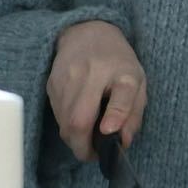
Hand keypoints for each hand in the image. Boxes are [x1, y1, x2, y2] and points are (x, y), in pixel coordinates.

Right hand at [47, 20, 146, 161]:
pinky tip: (77, 121)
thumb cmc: (117, 62)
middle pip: (79, 119)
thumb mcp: (137, 82)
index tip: (109, 131)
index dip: (116, 115)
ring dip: (74, 139)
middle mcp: (92, 73)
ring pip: (64, 122)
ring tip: (87, 140)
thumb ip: (133, 112)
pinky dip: (66, 125)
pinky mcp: (51, 84)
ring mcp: (67, 79)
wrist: (86, 33)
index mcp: (122, 71)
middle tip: (94, 154)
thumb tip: (122, 141)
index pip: (123, 92)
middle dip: (84, 145)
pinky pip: (57, 115)